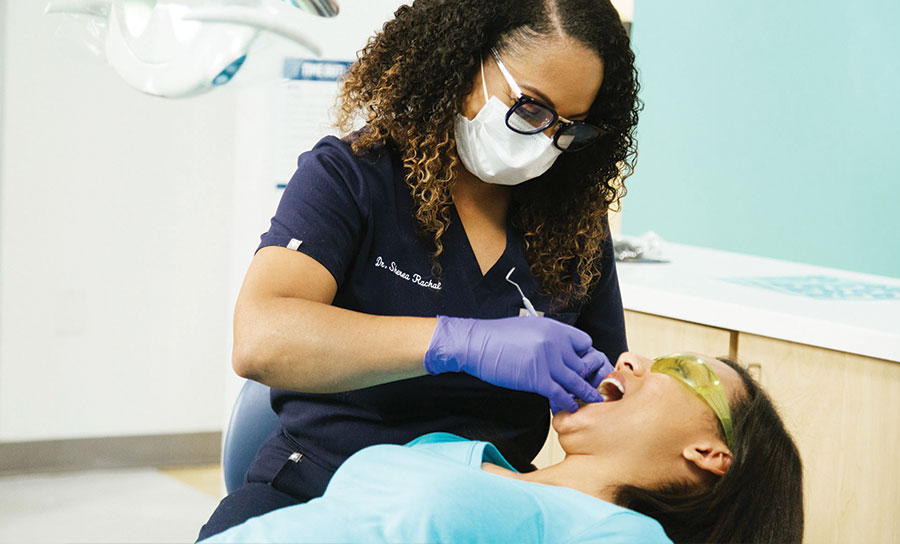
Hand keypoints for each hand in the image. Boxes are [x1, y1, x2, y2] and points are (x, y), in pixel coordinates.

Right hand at [424, 315, 613, 412]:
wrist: (476, 344)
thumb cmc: (497, 337)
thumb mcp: (529, 328)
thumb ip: (547, 338)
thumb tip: (558, 349)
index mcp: (554, 328)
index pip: (584, 342)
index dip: (585, 356)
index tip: (583, 366)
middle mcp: (556, 343)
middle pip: (584, 363)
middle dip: (589, 377)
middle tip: (594, 387)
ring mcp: (548, 361)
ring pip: (576, 381)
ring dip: (585, 393)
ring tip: (592, 401)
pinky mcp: (538, 379)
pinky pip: (560, 393)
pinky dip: (567, 402)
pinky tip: (569, 407)